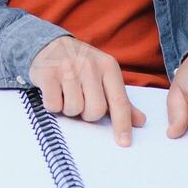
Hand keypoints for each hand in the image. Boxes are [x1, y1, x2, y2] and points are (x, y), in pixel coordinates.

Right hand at [27, 36, 145, 146]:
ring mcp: (68, 68)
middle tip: (82, 102)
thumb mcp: (103, 76)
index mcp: (108, 66)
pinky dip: (53, 105)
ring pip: (74, 109)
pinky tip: (54, 92)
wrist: (50, 45)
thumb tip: (140, 122)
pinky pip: (54, 105)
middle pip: (96, 110)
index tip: (124, 142)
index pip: (119, 101)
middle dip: (88, 114)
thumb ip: (119, 99)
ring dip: (69, 109)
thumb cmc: (81, 65)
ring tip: (66, 95)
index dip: (122, 124)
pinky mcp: (48, 74)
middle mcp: (90, 65)